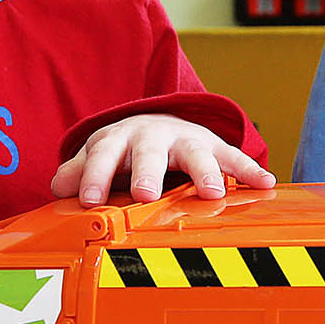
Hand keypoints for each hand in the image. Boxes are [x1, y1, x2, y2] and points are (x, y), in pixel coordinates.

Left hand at [51, 115, 274, 206]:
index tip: (89, 201)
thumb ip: (77, 174)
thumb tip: (60, 191)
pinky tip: (264, 183)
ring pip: (196, 152)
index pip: (102, 154)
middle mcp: (153, 135)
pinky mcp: (214, 148)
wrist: (160, 121)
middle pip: (149, 152)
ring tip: (212, 192)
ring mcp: (186, 140)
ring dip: (205, 171)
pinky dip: (250, 170)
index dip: (94, 177)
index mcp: (119, 139)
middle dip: (148, 172)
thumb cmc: (125, 150)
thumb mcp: (98, 157)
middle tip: (145, 194)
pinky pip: (234, 158)